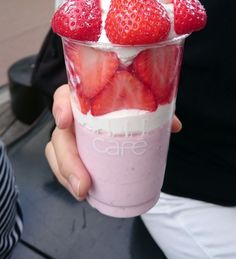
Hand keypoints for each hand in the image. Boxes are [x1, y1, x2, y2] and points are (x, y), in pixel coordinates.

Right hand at [45, 85, 181, 200]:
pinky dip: (71, 180)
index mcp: (85, 98)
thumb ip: (154, 110)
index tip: (64, 121)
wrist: (121, 118)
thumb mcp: (140, 106)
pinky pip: (64, 167)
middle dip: (67, 160)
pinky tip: (83, 192)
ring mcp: (70, 136)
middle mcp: (73, 117)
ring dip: (67, 175)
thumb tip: (173, 126)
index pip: (64, 95)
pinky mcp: (72, 154)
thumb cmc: (126, 107)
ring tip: (83, 192)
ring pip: (56, 154)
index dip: (60, 106)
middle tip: (83, 183)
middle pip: (59, 135)